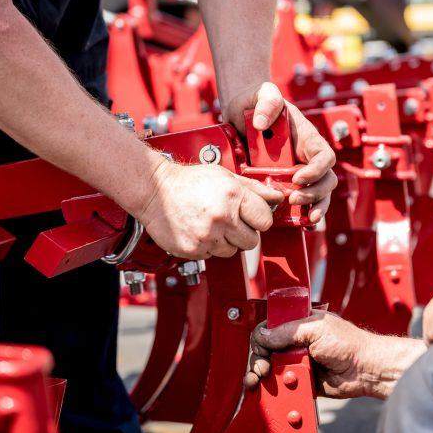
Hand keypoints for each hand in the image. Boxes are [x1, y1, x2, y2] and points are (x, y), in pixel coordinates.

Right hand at [137, 160, 283, 258]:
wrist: (154, 190)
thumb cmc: (190, 181)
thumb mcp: (225, 176)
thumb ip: (254, 189)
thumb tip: (278, 197)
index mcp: (233, 196)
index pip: (265, 220)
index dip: (259, 218)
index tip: (251, 215)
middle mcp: (222, 217)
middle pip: (252, 240)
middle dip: (244, 232)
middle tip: (229, 220)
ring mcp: (207, 236)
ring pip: (232, 251)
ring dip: (225, 241)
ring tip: (211, 224)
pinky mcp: (193, 250)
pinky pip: (212, 256)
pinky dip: (207, 247)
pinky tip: (198, 230)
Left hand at [223, 82, 337, 222]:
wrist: (241, 113)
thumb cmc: (256, 100)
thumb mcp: (262, 94)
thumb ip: (267, 101)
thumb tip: (261, 124)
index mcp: (307, 138)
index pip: (325, 156)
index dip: (317, 170)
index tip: (298, 178)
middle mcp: (306, 157)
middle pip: (326, 180)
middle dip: (315, 194)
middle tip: (295, 200)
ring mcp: (297, 172)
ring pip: (318, 195)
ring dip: (314, 208)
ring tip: (305, 220)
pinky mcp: (283, 183)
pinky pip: (300, 202)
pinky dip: (302, 215)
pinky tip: (299, 225)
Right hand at [245, 311, 424, 399]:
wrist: (366, 370)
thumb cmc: (349, 343)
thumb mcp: (316, 329)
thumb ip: (288, 331)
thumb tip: (264, 335)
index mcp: (299, 324)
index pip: (270, 328)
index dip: (262, 338)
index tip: (262, 349)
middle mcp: (296, 342)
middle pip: (266, 350)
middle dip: (259, 359)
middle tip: (262, 368)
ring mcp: (298, 361)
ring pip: (271, 368)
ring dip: (262, 374)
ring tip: (259, 381)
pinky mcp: (302, 380)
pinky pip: (284, 384)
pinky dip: (277, 386)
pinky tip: (269, 388)